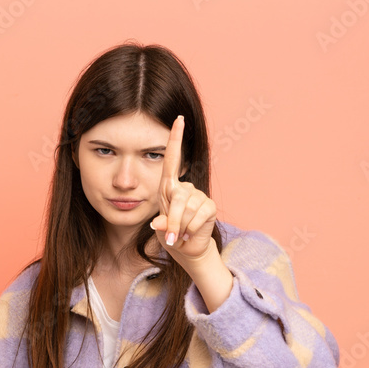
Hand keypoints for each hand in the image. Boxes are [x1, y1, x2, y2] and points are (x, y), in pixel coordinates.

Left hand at [149, 115, 217, 263]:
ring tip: (181, 234)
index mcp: (169, 187)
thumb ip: (161, 223)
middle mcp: (184, 187)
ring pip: (188, 210)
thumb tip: (159, 224)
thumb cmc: (170, 233)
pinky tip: (191, 233)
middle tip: (171, 238)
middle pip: (179, 197)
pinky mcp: (210, 207)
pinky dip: (192, 229)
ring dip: (182, 227)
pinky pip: (199, 216)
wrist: (186, 248)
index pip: (172, 159)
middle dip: (174, 220)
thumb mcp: (161, 228)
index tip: (178, 119)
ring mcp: (199, 196)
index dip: (175, 139)